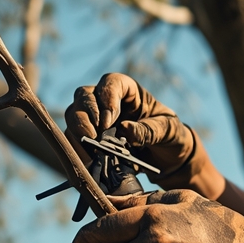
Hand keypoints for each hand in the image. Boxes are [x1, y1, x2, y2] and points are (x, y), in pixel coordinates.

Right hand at [64, 74, 211, 190]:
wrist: (166, 158)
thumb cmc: (169, 135)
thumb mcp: (168, 131)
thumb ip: (149, 130)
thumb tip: (125, 130)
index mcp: (128, 91)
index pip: (111, 82)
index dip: (106, 97)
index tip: (108, 120)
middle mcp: (106, 101)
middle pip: (84, 96)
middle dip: (86, 115)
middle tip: (94, 136)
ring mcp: (94, 119)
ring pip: (73, 115)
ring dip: (77, 132)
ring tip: (91, 150)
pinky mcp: (88, 138)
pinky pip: (73, 139)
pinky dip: (76, 149)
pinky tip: (87, 160)